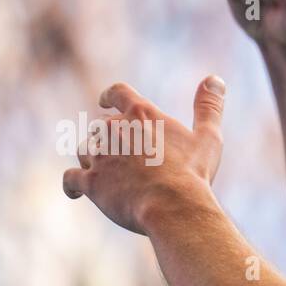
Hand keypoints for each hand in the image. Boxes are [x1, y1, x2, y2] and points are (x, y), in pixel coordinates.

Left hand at [62, 76, 225, 234]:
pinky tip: (73, 193)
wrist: (174, 206)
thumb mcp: (208, 137)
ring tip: (108, 176)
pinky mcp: (90, 181)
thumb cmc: (193, 172)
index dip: (110, 96)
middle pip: (101, 127)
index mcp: (142, 115)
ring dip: (93, 160)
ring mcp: (99, 156)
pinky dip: (71, 185)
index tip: (104, 101)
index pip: (118, 92)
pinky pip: (70, 179)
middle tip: (121, 157)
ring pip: (85, 150)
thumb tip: (215, 79)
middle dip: (108, 140)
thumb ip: (209, 106)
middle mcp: (115, 129)